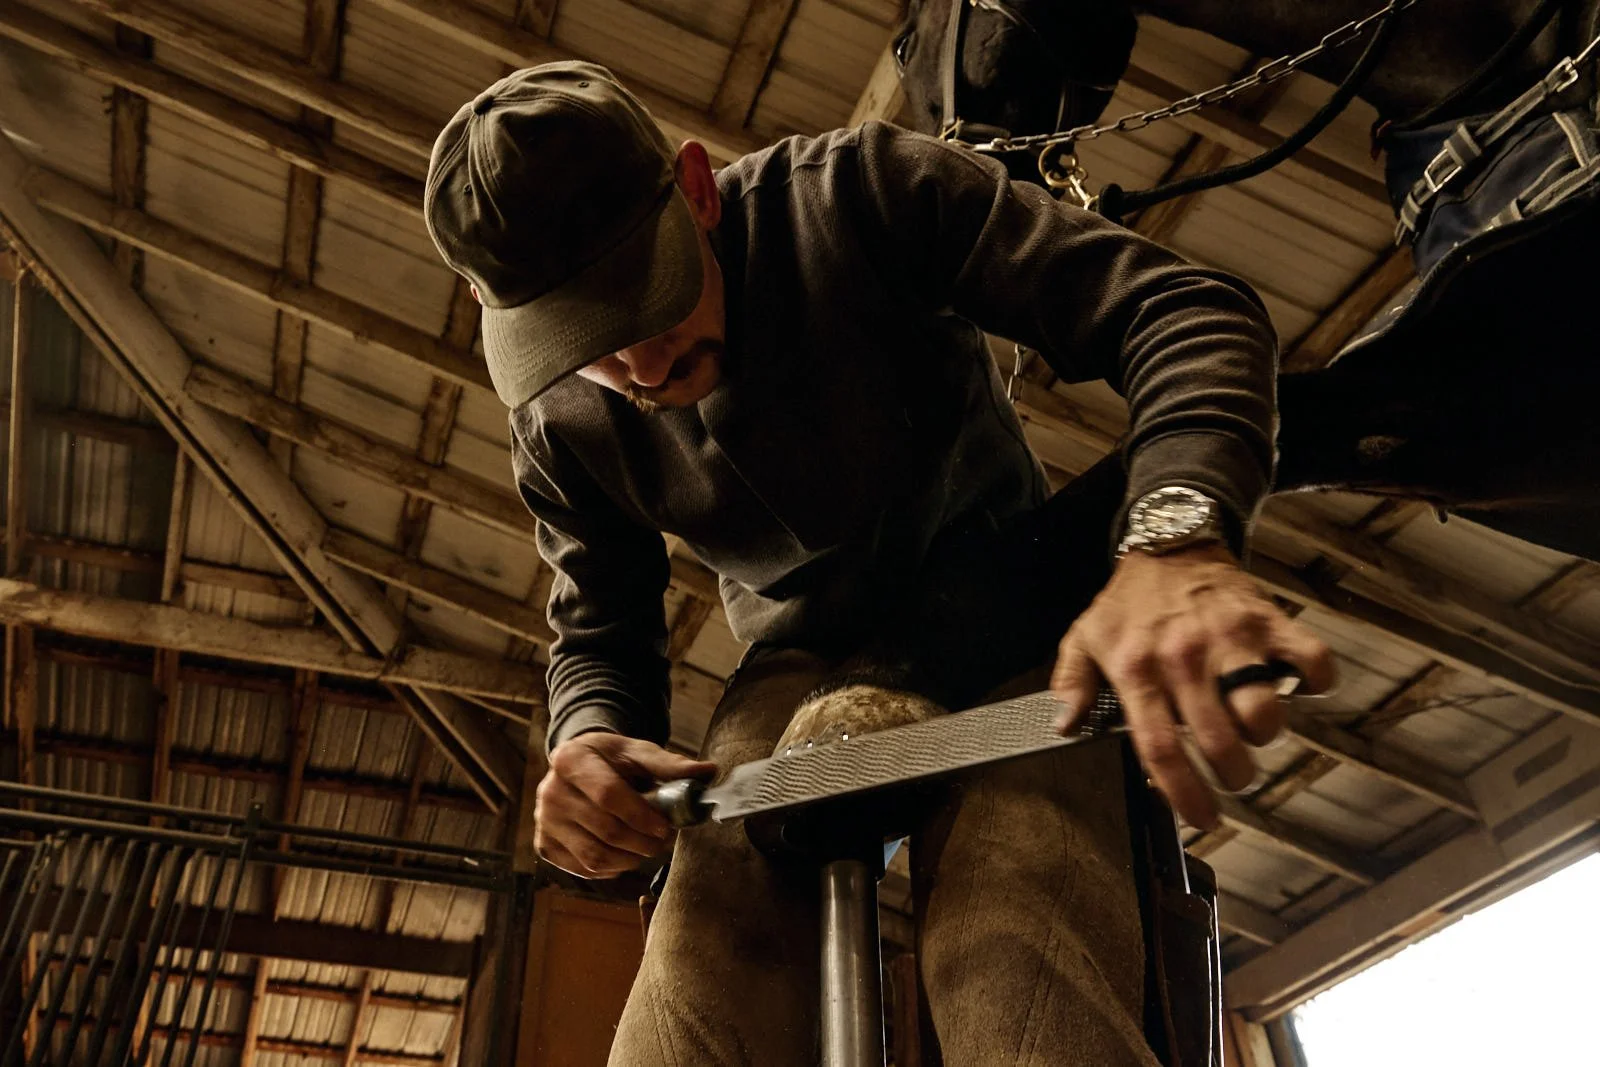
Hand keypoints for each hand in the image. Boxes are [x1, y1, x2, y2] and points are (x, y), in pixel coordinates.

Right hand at [534, 731, 716, 878]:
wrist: (580, 768)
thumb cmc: (613, 760)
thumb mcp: (638, 753)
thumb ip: (670, 764)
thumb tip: (708, 772)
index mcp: (570, 759)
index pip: (608, 795)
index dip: (642, 816)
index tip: (666, 828)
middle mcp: (549, 791)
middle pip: (604, 830)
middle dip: (642, 842)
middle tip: (663, 842)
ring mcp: (544, 821)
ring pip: (595, 856)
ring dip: (630, 859)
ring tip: (646, 848)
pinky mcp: (544, 846)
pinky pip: (584, 869)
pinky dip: (611, 869)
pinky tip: (624, 854)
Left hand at [1051, 542, 1334, 828]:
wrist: (1172, 542)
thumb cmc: (1129, 602)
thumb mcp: (1084, 638)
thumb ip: (1070, 685)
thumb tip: (1063, 726)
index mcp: (1137, 668)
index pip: (1160, 748)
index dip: (1184, 793)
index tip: (1203, 818)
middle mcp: (1185, 657)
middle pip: (1220, 742)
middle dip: (1233, 776)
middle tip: (1231, 775)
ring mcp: (1232, 639)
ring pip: (1265, 713)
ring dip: (1264, 735)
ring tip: (1250, 727)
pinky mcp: (1270, 620)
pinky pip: (1310, 662)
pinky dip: (1314, 683)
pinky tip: (1292, 687)